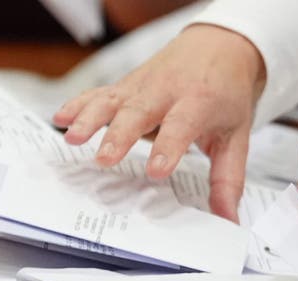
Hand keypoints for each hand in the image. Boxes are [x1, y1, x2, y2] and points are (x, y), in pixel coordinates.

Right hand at [53, 24, 265, 221]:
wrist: (221, 45)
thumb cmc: (227, 94)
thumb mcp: (237, 136)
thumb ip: (229, 179)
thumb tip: (228, 219)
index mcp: (199, 104)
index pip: (181, 127)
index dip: (168, 148)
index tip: (156, 171)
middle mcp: (167, 92)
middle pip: (139, 112)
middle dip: (120, 135)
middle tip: (104, 159)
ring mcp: (142, 86)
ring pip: (113, 100)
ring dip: (90, 117)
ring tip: (71, 137)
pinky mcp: (127, 85)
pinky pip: (100, 93)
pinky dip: (79, 104)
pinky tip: (59, 118)